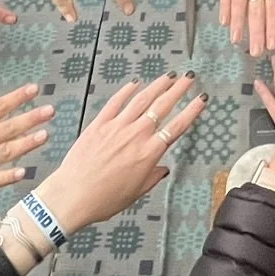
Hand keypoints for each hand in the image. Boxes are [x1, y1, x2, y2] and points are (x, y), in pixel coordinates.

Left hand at [34, 71, 204, 235]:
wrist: (72, 195)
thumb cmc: (104, 199)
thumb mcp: (135, 192)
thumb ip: (152, 177)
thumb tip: (163, 169)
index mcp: (149, 153)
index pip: (177, 127)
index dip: (191, 111)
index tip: (201, 99)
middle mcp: (136, 135)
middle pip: (162, 106)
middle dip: (178, 89)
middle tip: (188, 78)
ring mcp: (117, 127)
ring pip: (142, 99)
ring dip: (157, 85)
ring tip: (168, 76)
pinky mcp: (99, 124)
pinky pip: (116, 102)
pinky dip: (126, 91)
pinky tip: (135, 83)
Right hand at [219, 0, 274, 56]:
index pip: (273, 10)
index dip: (272, 28)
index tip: (272, 45)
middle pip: (256, 11)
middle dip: (256, 32)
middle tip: (255, 51)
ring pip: (239, 4)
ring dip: (238, 24)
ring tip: (237, 41)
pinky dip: (224, 9)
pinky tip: (224, 23)